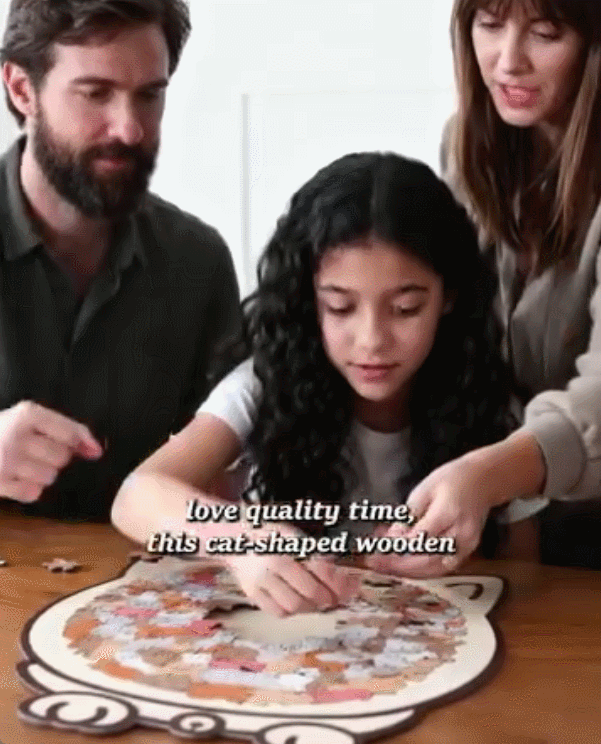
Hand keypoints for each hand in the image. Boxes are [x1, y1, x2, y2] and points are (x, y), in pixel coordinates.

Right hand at [0, 401, 102, 502]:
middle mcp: (15, 436)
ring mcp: (4, 461)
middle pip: (62, 457)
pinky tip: (16, 478)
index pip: (69, 432)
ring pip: (50, 476)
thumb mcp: (27, 418)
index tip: (93, 451)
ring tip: (25, 465)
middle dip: (57, 457)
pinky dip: (29, 488)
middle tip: (39, 453)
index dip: (84, 442)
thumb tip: (96, 450)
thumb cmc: (1, 431)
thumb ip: (63, 428)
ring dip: (43, 474)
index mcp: (26, 414)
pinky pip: (33, 492)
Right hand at [223, 524, 360, 616]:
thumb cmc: (267, 531)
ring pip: (296, 605)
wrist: (231, 535)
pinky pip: (278, 612)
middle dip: (330, 598)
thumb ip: (315, 551)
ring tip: (320, 601)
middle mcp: (274, 561)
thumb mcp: (293, 532)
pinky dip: (293, 611)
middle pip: (311, 591)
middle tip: (339, 598)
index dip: (340, 581)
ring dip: (313, 607)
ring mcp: (261, 579)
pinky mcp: (251, 593)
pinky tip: (299, 603)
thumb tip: (341, 574)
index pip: (321, 567)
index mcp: (288, 541)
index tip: (353, 586)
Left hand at [364, 453, 498, 577]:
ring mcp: (467, 546)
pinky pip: (443, 568)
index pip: (418, 540)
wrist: (482, 480)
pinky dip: (423, 570)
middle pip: (426, 560)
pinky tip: (405, 566)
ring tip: (387, 567)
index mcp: (447, 514)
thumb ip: (407, 517)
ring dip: (408, 572)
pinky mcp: (468, 552)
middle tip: (377, 564)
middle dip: (398, 566)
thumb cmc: (451, 480)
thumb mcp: (423, 491)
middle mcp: (460, 534)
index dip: (395, 550)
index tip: (376, 552)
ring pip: (435, 570)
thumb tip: (391, 539)